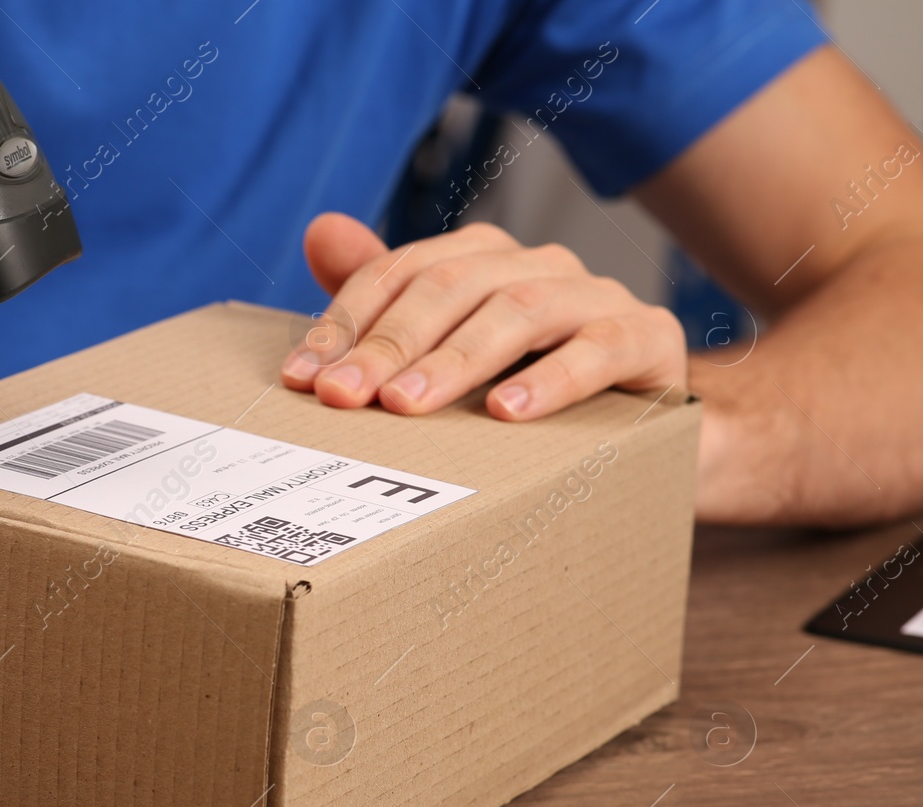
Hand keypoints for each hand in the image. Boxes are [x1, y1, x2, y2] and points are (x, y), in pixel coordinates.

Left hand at [280, 214, 685, 419]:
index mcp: (482, 260)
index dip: (345, 322)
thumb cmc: (533, 385)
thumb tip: (319, 231)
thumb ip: (387, 300)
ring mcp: (596, 297)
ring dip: (455, 361)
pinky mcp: (648, 338)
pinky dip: (551, 379)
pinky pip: (599, 350)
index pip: (398, 274)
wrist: (650, 429)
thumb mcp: (452, 352)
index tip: (302, 378)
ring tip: (408, 405)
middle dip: (388, 343)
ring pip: (517, 312)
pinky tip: (505, 412)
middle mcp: (536, 265)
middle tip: (345, 396)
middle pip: (450, 286)